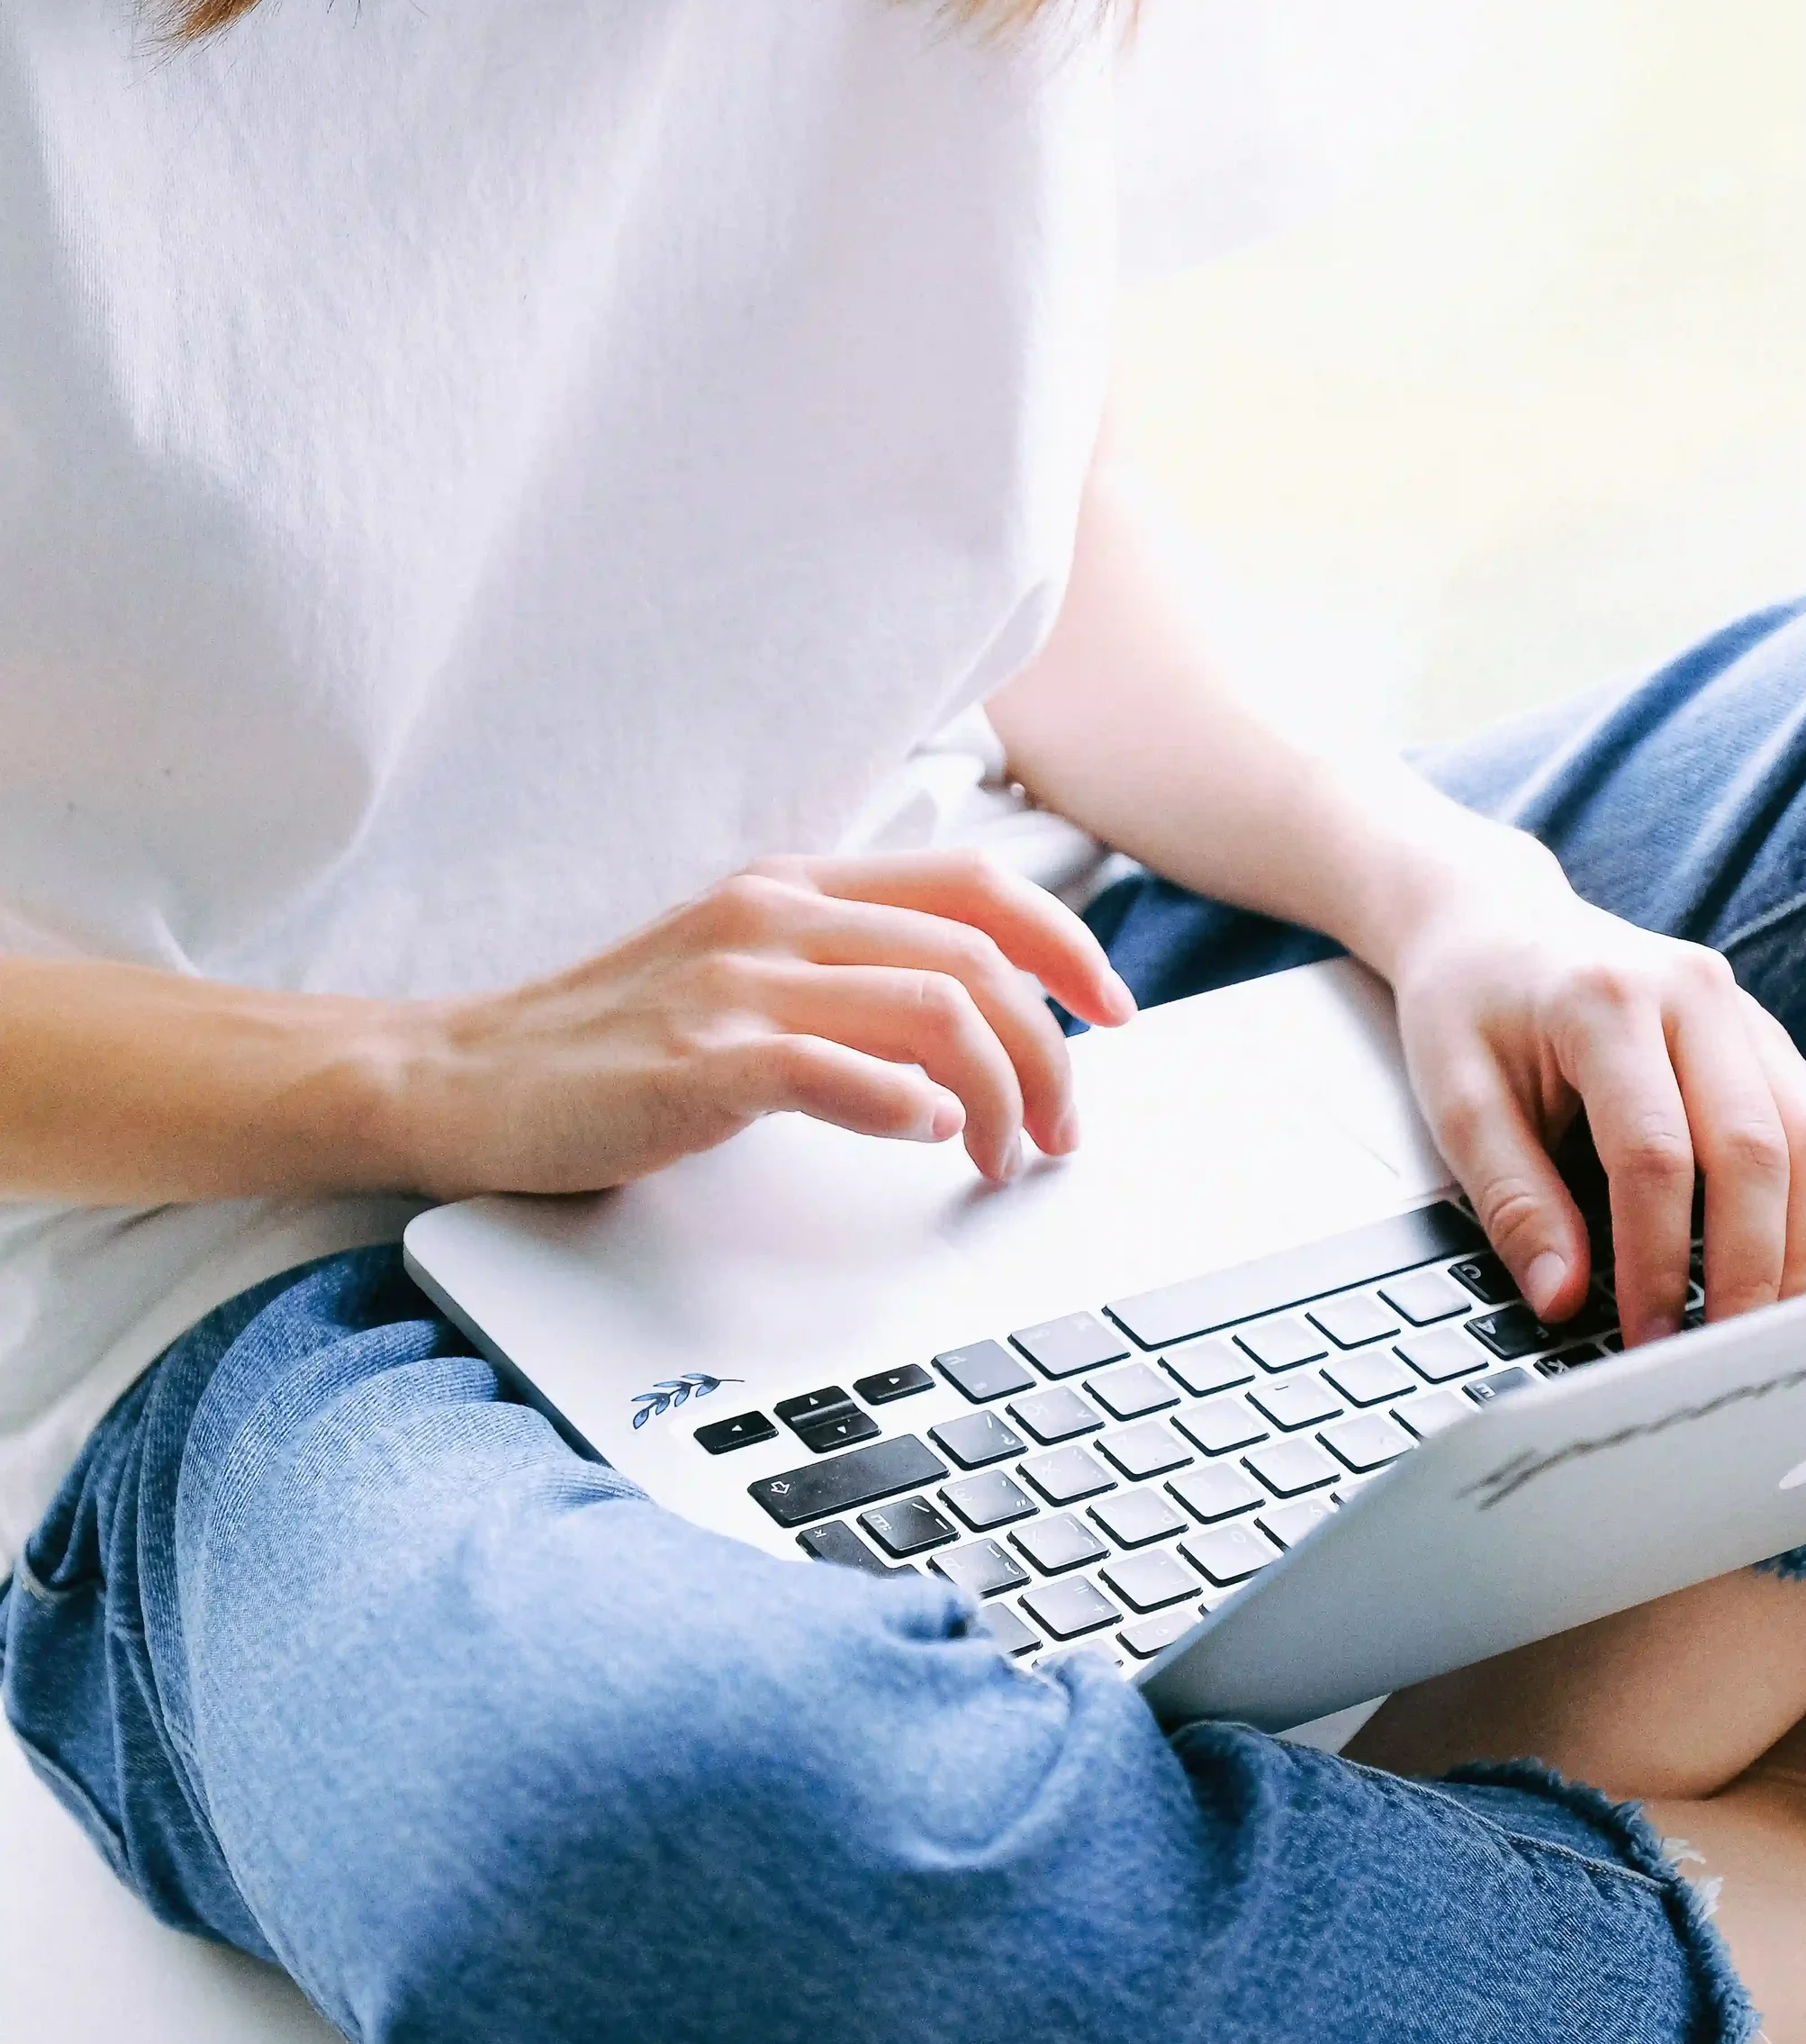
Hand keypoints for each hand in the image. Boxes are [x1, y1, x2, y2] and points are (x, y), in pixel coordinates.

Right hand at [394, 850, 1135, 1199]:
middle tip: (1064, 1128)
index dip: (1066, 943)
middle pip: (976, 955)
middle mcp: (771, 918)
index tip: (1114, 1011)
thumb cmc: (601, 1049)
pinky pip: (832, 1071)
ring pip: (931, 1010)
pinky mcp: (695, 1062)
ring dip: (999, 1094)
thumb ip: (837, 980)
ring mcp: (731, 986)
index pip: (974, 885)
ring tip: (1005, 1158)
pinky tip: (933, 1138)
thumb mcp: (736, 982)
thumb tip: (962, 1020)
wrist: (454, 1079)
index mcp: (791, 889)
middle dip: (1051, 1049)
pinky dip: (904, 1106)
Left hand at [1384, 845, 1805, 1342]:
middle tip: (1726, 1357)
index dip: (1658, 1259)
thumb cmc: (1471, 1007)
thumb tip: (1563, 1297)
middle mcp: (1696, 994)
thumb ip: (1513, 1200)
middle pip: (1760, 1150)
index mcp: (1607, 999)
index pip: (1656, 1153)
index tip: (1646, 1339)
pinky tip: (1805, 1277)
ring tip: (1780, 1335)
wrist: (1498, 923)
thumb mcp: (1458, 1100)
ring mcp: (1746, 1013)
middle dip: (1752, 1269)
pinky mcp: (1770, 1041)